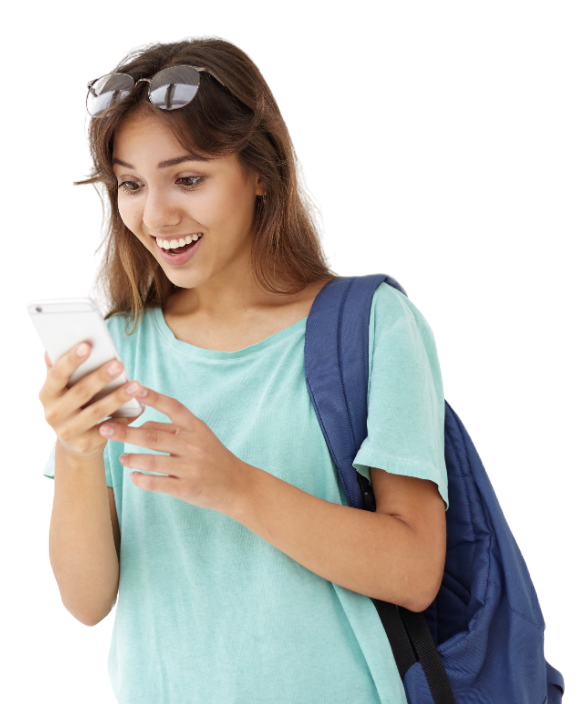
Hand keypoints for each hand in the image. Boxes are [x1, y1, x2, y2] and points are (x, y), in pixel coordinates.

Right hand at [39, 343, 144, 460]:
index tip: (87, 345)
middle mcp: (53, 414)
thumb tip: (55, 346)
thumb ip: (61, 368)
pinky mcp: (86, 443)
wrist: (75, 442)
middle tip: (119, 363)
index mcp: (47, 394)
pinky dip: (125, 417)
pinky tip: (140, 407)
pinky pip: (109, 428)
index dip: (71, 360)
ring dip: (118, 397)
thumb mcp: (63, 388)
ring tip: (136, 385)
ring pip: (97, 411)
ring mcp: (68, 431)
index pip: (57, 374)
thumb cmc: (72, 404)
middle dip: (100, 377)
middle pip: (80, 392)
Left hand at [99, 386, 247, 515]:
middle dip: (126, 432)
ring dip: (132, 458)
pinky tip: (133, 476)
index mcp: (196, 427)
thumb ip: (171, 428)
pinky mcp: (187, 489)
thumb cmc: (213, 457)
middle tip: (104, 428)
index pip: (173, 407)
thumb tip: (141, 422)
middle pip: (153, 436)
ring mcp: (190, 468)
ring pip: (152, 461)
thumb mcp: (199, 435)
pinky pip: (157, 483)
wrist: (237, 486)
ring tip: (121, 458)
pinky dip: (141, 479)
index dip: (153, 397)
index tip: (133, 387)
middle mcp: (194, 445)